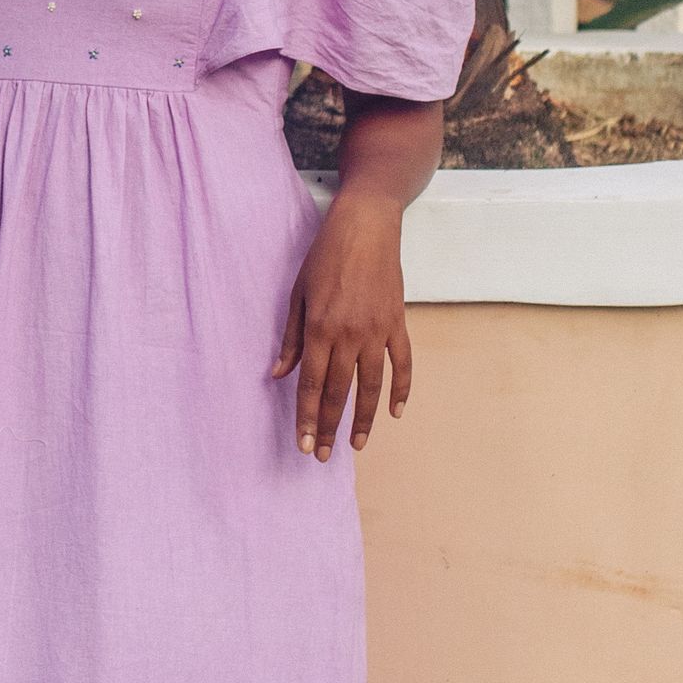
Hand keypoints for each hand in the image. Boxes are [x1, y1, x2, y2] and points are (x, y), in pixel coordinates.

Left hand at [272, 187, 412, 461]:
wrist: (366, 227)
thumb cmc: (325, 257)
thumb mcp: (297, 294)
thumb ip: (290, 338)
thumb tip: (279, 374)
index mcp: (320, 329)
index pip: (310, 385)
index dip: (306, 418)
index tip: (303, 444)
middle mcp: (349, 335)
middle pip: (338, 392)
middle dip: (329, 427)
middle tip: (323, 455)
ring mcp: (377, 331)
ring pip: (371, 386)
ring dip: (365, 419)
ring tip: (357, 444)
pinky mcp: (397, 323)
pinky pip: (402, 364)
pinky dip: (401, 389)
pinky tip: (395, 412)